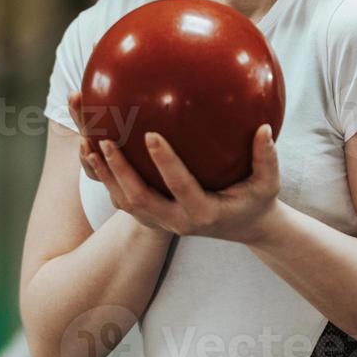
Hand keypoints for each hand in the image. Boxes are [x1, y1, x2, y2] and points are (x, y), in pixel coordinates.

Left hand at [68, 91, 281, 242]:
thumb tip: (265, 128)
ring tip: (87, 140)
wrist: (244, 228)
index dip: (165, 162)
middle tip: (104, 139)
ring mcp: (160, 221)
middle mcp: (176, 222)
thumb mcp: (269, 183)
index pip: (180, 187)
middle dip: (118, 171)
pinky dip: (104, 175)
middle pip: (137, 200)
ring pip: (122, 202)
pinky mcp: (151, 215)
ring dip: (103, 173)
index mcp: (203, 213)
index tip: (150, 134)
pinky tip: (92, 146)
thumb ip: (267, 157)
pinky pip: (121, 198)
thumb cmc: (256, 200)